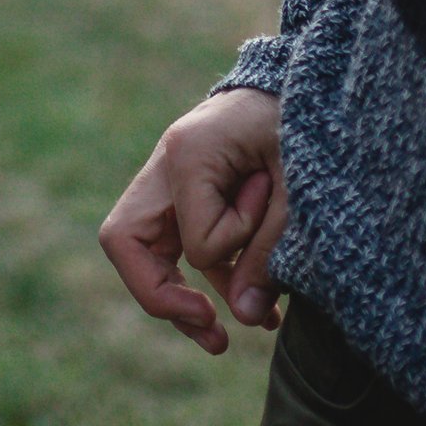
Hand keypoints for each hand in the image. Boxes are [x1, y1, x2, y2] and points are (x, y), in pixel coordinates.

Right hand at [99, 87, 286, 350]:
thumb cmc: (300, 122)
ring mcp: (164, 177)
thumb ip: (270, 249)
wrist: (296, 83)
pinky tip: (246, 303)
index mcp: (189, 152)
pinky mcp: (179, 191)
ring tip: (220, 341)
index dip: (236, 251)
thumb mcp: (297, 186)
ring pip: (139, 250)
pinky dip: (199, 279)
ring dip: (176, 299)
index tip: (269, 224)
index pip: (196, 240)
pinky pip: (169, 244)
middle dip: (159, 295)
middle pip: (125, 242)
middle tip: (208, 326)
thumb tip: (248, 318)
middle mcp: (163, 165)